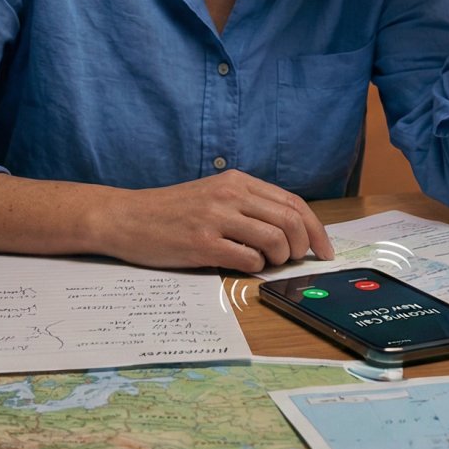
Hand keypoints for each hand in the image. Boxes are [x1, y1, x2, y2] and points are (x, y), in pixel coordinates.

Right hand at [91, 171, 335, 271]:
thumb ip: (246, 206)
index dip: (315, 229)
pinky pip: (248, 258)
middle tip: (295, 261)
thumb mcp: (212, 195)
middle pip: (290, 220)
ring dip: (280, 258)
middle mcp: (230, 195)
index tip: (323, 250)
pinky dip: (256, 267)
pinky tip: (244, 266)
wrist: (125, 217)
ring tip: (267, 263)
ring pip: (274, 239)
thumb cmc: (169, 212)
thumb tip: (289, 232)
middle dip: (303, 247)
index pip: (293, 202)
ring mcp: (216, 218)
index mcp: (236, 181)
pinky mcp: (202, 243)